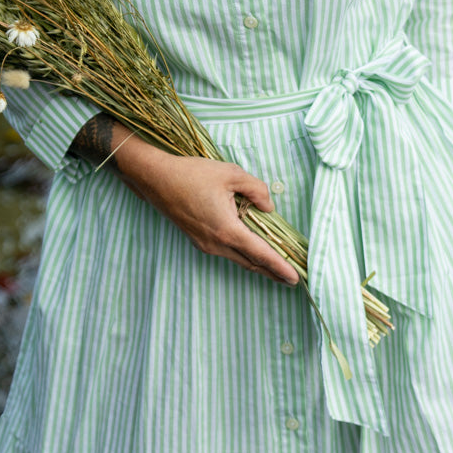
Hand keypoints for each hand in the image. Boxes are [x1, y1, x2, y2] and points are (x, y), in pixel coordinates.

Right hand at [109, 124, 298, 285]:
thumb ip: (257, 190)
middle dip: (273, 271)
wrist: (156, 179)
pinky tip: (253, 249)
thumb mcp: (231, 174)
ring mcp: (205, 245)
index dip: (280, 267)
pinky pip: (227, 252)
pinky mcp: (199, 241)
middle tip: (292, 278)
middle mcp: (216, 244)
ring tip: (277, 266)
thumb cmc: (192, 174)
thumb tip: (268, 207)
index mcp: (227, 229)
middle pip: (251, 263)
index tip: (296, 278)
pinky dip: (243, 253)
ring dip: (258, 263)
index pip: (261, 253)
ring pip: (238, 258)